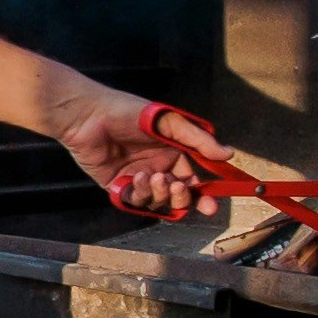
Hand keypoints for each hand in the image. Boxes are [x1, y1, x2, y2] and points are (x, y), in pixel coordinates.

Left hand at [60, 88, 231, 220]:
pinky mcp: (118, 186)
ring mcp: (138, 178)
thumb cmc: (128, 112)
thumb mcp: (169, 122)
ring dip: (159, 193)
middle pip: (177, 196)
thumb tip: (228, 153)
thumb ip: (199, 140)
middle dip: (181, 197)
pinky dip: (139, 194)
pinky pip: (135, 201)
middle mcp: (157, 167)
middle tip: (177, 187)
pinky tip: (135, 178)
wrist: (88, 116)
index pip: (193, 179)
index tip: (212, 204)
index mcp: (172, 153)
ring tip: (153, 176)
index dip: (204, 194)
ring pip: (157, 201)